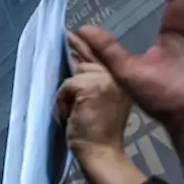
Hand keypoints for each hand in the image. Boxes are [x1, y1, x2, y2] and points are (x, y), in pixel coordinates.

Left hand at [57, 30, 132, 160]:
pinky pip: (66, 85)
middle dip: (75, 44)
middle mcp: (117, 76)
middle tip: (65, 33)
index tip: (77, 31)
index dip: (89, 43)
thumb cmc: (97, 134)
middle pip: (89, 57)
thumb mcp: (97, 103)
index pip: (103, 56)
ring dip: (66, 94)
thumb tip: (73, 62)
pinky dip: (62, 101)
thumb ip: (89, 83)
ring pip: (75, 73)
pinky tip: (67, 115)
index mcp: (122, 81)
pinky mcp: (90, 86)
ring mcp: (105, 79)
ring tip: (69, 112)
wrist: (102, 152)